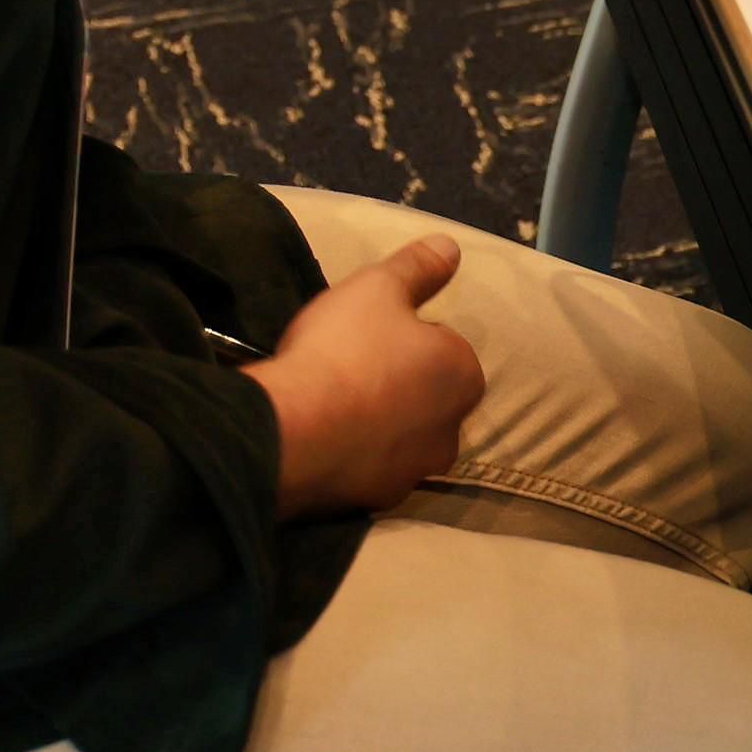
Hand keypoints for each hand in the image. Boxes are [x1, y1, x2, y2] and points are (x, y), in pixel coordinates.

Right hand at [245, 233, 485, 517]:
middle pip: (426, 396)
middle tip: (347, 368)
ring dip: (376, 424)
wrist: (288, 434)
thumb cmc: (341, 351)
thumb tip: (452, 247)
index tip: (368, 336)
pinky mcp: (376, 504)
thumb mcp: (378, 288)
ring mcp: (414, 474)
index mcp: (463, 376)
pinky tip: (320, 441)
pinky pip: (368, 470)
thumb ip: (418, 267)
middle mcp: (452, 432)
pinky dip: (352, 457)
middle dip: (396, 385)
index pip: (443, 346)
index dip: (404, 337)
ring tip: (329, 407)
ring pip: (400, 437)